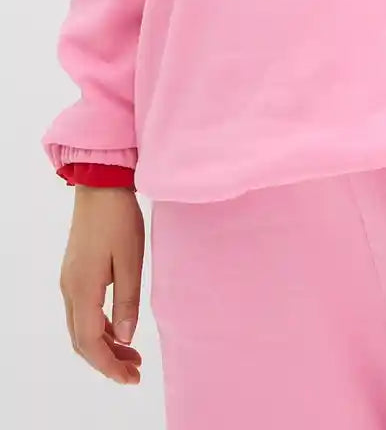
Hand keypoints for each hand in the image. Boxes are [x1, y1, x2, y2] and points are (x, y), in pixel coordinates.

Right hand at [59, 186, 143, 384]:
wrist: (100, 186)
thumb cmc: (119, 219)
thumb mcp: (131, 261)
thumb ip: (127, 302)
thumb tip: (126, 340)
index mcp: (82, 290)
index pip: (89, 343)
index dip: (109, 366)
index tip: (131, 378)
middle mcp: (70, 290)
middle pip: (82, 340)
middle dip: (107, 361)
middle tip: (136, 371)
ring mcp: (70, 281)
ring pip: (82, 328)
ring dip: (105, 345)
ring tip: (133, 356)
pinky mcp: (76, 273)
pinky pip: (84, 312)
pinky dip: (101, 327)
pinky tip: (120, 330)